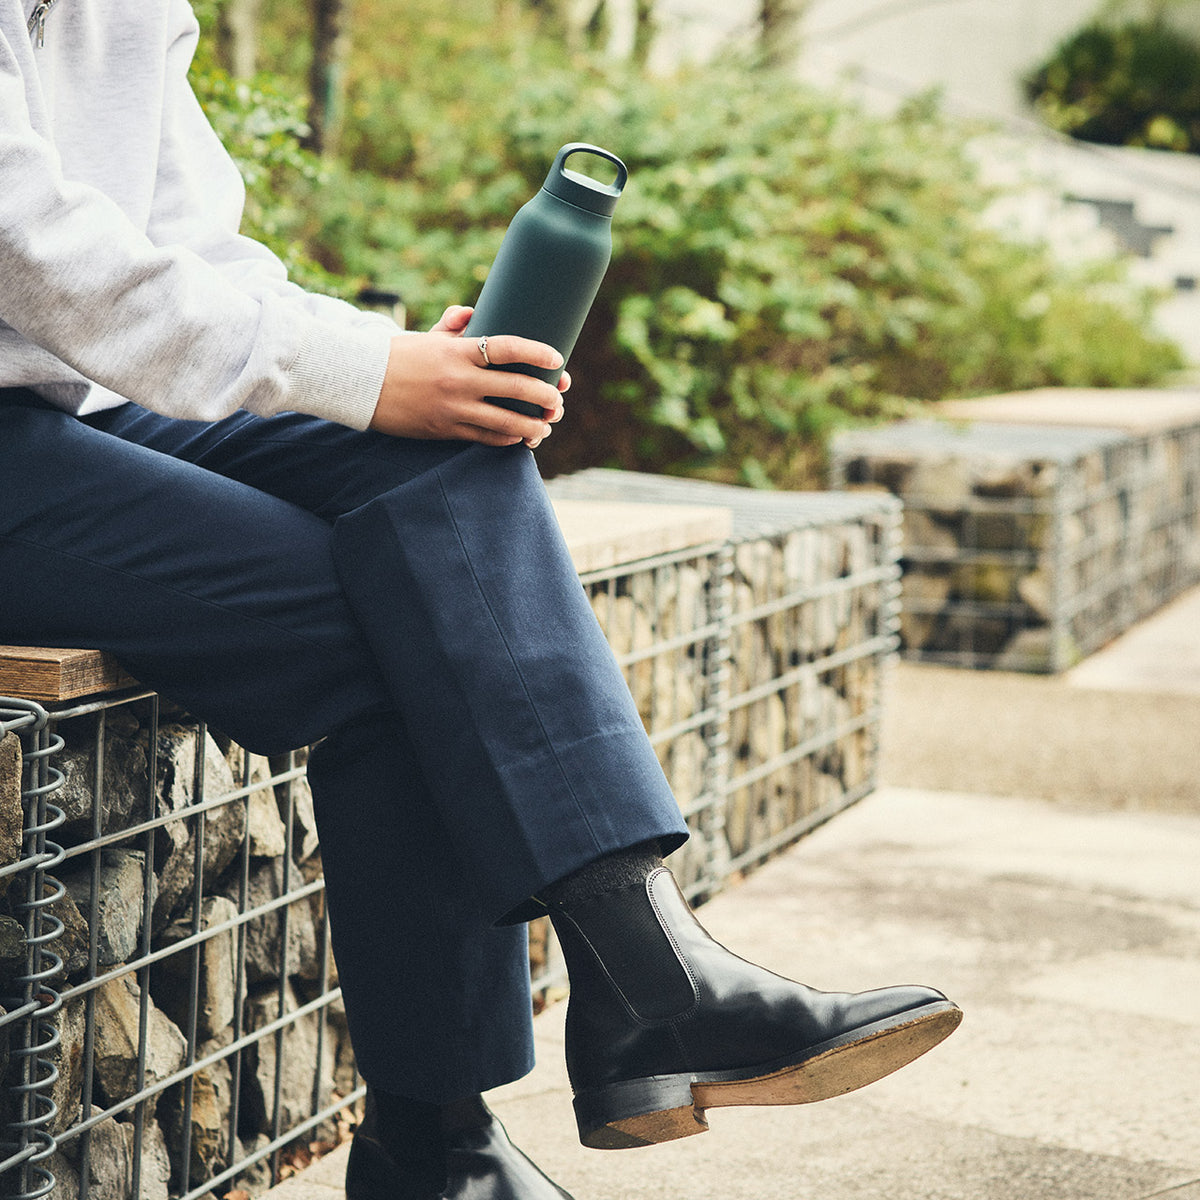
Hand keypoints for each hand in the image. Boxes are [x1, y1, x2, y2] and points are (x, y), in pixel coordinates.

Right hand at [370, 305, 568, 447]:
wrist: (362, 383)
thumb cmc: (398, 356)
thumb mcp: (427, 335)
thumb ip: (454, 324)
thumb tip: (475, 311)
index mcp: (458, 350)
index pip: (509, 347)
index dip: (538, 353)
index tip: (557, 359)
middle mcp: (460, 379)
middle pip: (516, 388)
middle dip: (545, 396)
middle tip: (558, 399)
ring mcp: (454, 407)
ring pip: (506, 420)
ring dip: (533, 425)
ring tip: (546, 426)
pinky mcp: (445, 429)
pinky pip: (485, 437)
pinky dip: (507, 438)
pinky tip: (520, 437)